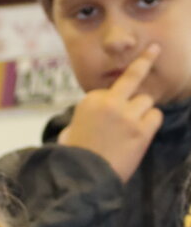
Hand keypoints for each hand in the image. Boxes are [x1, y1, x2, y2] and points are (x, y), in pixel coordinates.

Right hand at [57, 44, 163, 180]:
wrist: (80, 177)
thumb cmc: (72, 157)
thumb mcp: (70, 130)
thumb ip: (83, 119)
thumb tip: (78, 126)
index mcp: (91, 99)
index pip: (112, 90)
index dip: (113, 102)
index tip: (111, 111)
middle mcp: (110, 102)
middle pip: (133, 77)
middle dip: (145, 61)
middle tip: (155, 49)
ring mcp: (128, 115)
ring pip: (146, 101)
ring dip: (142, 112)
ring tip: (131, 130)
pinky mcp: (141, 130)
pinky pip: (156, 116)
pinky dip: (150, 123)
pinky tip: (140, 134)